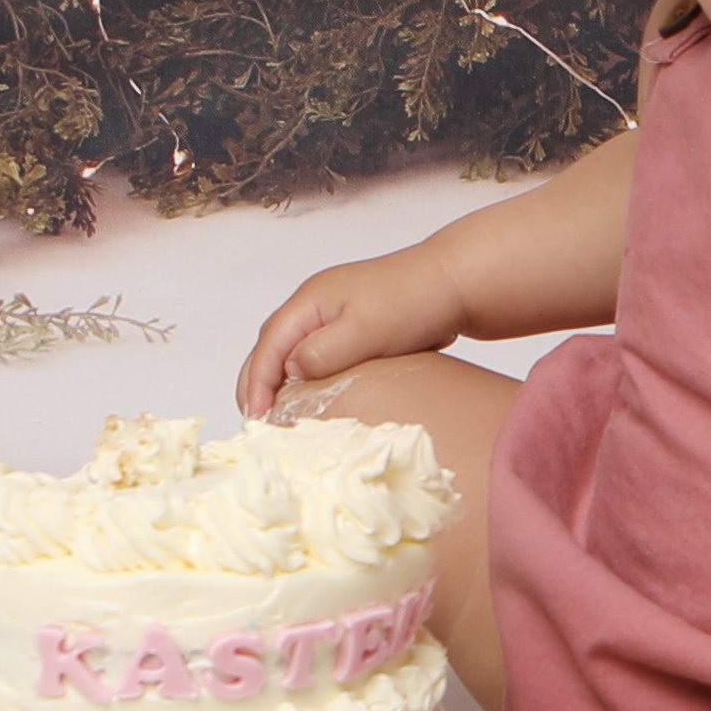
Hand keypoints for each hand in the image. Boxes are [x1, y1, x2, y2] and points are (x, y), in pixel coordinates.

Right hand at [238, 238, 467, 416]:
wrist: (455, 283)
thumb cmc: (413, 301)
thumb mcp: (365, 329)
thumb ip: (323, 352)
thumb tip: (288, 371)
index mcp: (310, 301)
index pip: (269, 345)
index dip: (257, 384)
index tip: (256, 420)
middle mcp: (314, 307)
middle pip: (271, 348)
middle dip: (257, 386)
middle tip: (257, 426)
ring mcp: (332, 317)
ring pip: (291, 353)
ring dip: (278, 384)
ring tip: (277, 421)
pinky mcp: (352, 330)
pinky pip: (316, 358)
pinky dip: (304, 381)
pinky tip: (311, 403)